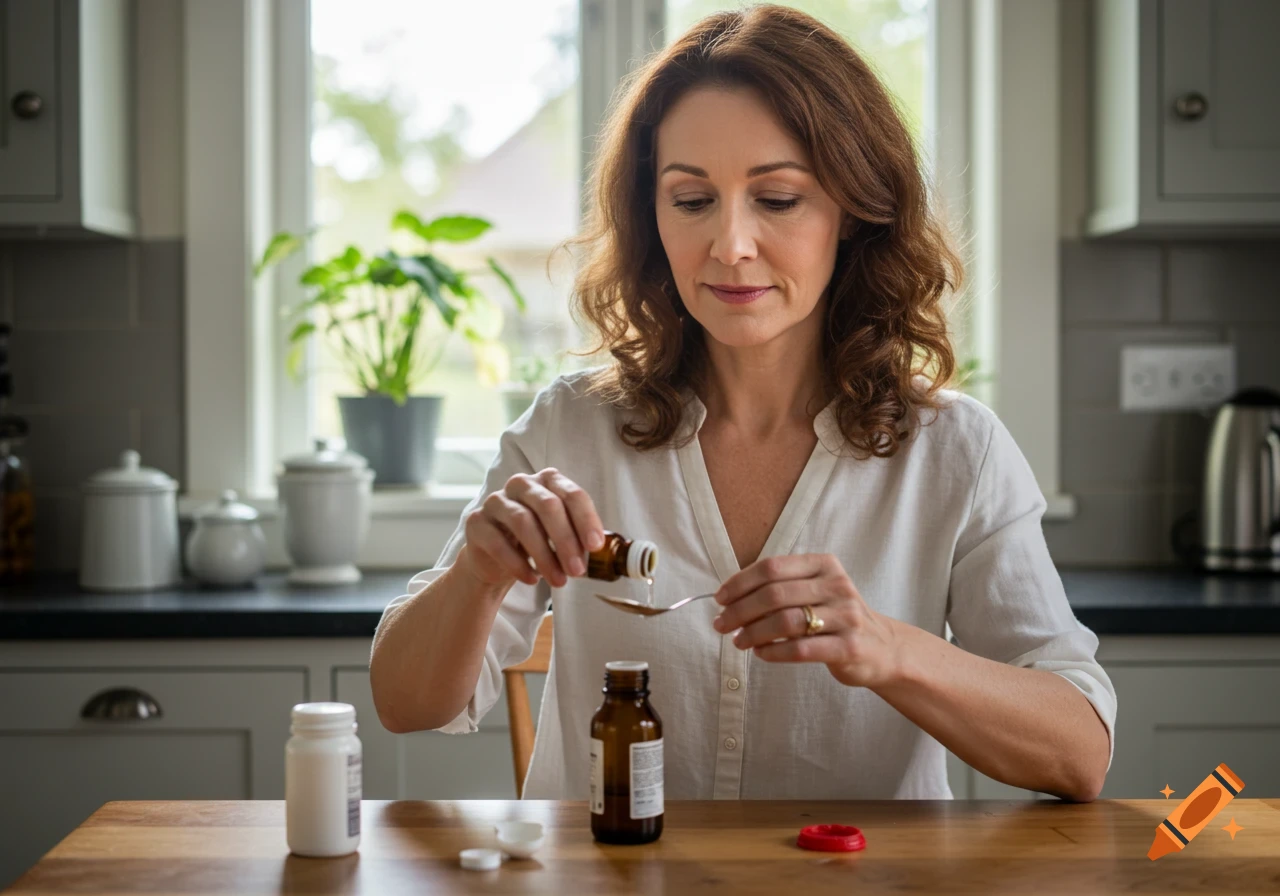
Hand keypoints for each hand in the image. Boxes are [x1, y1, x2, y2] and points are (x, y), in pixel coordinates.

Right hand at [457, 467, 605, 589]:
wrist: (496, 558)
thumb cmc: (536, 542)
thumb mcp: (561, 536)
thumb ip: (580, 537)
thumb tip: (603, 554)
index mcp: (548, 481)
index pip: (571, 494)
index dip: (586, 519)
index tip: (595, 546)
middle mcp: (521, 484)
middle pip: (547, 505)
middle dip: (565, 541)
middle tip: (577, 571)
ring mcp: (496, 501)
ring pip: (523, 522)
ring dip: (544, 556)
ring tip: (559, 581)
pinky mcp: (476, 522)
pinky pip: (497, 541)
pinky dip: (517, 564)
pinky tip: (532, 579)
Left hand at [712, 554, 901, 688]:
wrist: (882, 647)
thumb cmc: (835, 616)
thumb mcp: (816, 590)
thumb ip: (781, 587)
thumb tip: (729, 598)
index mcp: (824, 564)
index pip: (772, 567)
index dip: (740, 583)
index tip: (720, 599)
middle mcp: (837, 585)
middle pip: (774, 594)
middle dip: (740, 610)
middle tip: (721, 625)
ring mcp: (846, 616)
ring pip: (785, 622)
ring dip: (753, 633)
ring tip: (738, 642)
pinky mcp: (848, 646)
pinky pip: (800, 649)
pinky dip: (773, 652)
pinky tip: (761, 653)